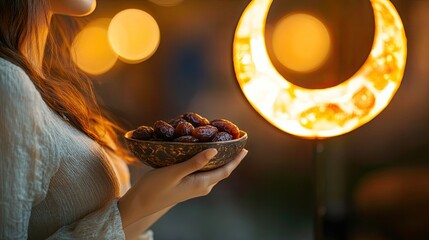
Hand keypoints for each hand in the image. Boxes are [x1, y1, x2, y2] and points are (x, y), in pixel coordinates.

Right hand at [118, 148, 247, 226]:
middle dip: (231, 157)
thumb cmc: (155, 188)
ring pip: (212, 171)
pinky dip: (207, 161)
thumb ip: (195, 162)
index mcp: (202, 184)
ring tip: (223, 144)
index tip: (246, 146)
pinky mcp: (187, 185)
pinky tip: (203, 153)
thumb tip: (215, 151)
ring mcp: (194, 187)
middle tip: (236, 141)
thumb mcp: (175, 172)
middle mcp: (201, 186)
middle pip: (222, 170)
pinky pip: (203, 171)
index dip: (237, 159)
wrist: (140, 203)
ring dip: (219, 158)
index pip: (226, 170)